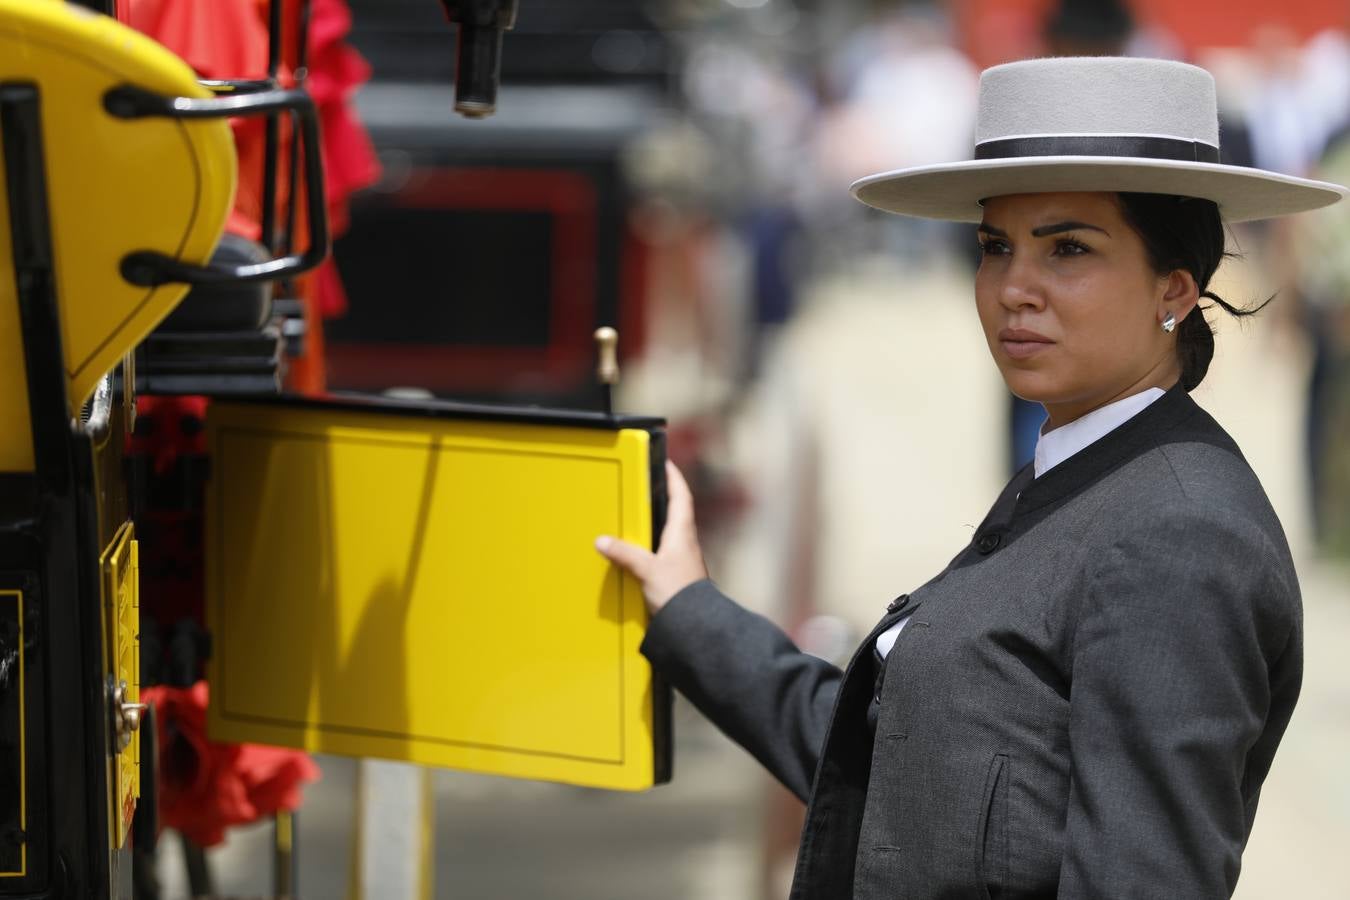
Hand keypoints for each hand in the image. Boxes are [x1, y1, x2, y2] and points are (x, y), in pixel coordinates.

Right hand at [595, 460, 708, 614]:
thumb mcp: (646, 570)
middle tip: (650, 485)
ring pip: (670, 532)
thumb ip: (625, 554)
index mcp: (682, 533)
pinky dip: (652, 545)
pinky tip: (639, 551)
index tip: (667, 463)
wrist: (694, 624)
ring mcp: (683, 558)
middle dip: (664, 497)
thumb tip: (603, 541)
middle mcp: (685, 542)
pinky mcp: (677, 574)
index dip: (674, 478)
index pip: (681, 496)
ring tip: (639, 516)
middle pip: (677, 511)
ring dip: (658, 521)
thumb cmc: (678, 594)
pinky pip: (664, 551)